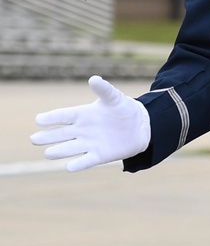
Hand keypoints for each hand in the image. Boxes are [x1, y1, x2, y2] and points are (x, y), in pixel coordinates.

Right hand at [31, 76, 150, 171]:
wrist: (140, 126)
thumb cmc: (123, 108)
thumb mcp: (114, 97)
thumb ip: (104, 89)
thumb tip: (94, 79)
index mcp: (82, 114)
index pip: (62, 116)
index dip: (51, 118)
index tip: (38, 119)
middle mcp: (82, 130)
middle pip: (61, 134)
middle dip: (47, 137)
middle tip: (34, 139)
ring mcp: (90, 144)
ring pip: (69, 149)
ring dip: (58, 151)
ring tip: (47, 153)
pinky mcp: (100, 156)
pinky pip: (86, 161)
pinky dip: (78, 164)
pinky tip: (69, 167)